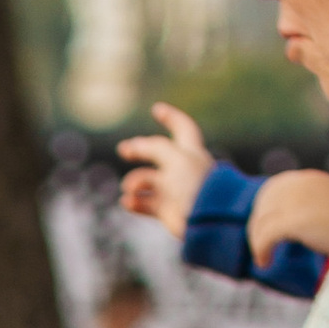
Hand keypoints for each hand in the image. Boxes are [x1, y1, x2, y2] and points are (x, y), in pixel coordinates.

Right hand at [119, 102, 212, 241]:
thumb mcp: (174, 156)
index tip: (156, 109)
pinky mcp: (168, 211)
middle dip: (139, 150)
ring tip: (129, 189)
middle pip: (156, 154)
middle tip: (123, 150)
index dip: (171, 117)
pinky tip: (127, 202)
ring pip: (148, 180)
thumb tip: (133, 146)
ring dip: (135, 182)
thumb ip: (153, 147)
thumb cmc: (194, 183)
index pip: (182, 128)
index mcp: (191, 151)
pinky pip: (146, 204)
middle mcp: (182, 169)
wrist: (205, 218)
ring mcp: (174, 190)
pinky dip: (135, 203)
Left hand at [247, 169, 328, 266]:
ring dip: (257, 241)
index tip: (265, 230)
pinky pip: (266, 235)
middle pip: (263, 203)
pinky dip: (261, 250)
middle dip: (257, 225)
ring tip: (264, 258)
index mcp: (310, 180)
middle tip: (262, 247)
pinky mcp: (296, 219)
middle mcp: (301, 184)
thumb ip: (311, 208)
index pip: (273, 188)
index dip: (264, 210)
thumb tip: (290, 225)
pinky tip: (265, 262)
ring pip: (261, 220)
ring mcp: (298, 200)